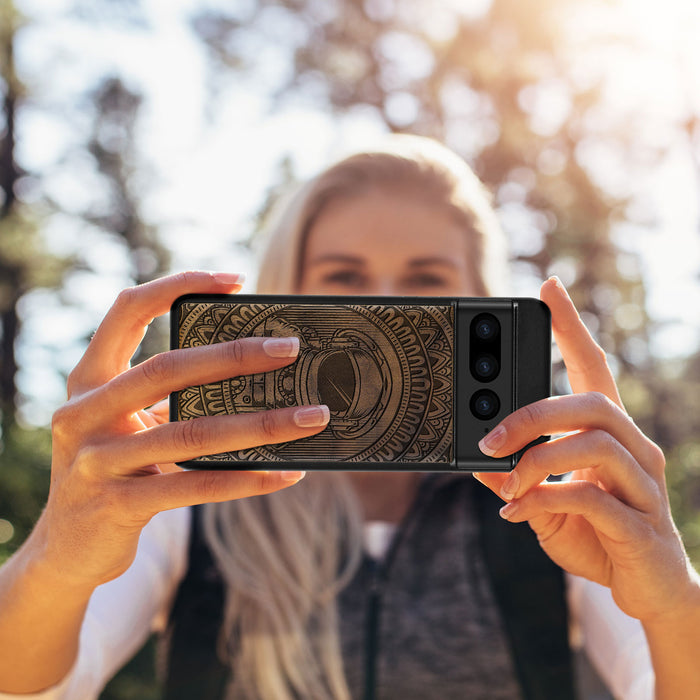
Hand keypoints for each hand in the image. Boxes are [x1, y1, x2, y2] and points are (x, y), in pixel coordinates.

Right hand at [39, 271, 328, 589]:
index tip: (236, 280)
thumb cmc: (115, 469)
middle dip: (235, 355)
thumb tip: (258, 376)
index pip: (127, 311)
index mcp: (89, 379)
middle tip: (291, 349)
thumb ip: (169, 398)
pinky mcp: (116, 506)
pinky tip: (287, 474)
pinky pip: (195, 487)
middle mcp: (83, 413)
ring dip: (261, 424)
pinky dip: (247, 479)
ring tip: (313, 417)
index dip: (179, 286)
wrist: (66, 548)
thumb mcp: (127, 424)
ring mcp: (96, 461)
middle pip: (167, 368)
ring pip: (191, 433)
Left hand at [474, 277, 696, 623]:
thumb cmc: (596, 534)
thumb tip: (475, 460)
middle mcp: (634, 449)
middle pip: (591, 403)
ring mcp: (643, 486)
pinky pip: (592, 497)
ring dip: (537, 460)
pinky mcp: (641, 525)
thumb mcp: (544, 502)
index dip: (571, 327)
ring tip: (508, 483)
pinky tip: (520, 513)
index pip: (593, 367)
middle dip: (533, 415)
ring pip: (595, 443)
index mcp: (609, 434)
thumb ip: (514, 478)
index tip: (548, 289)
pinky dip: (547, 499)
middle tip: (490, 439)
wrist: (647, 590)